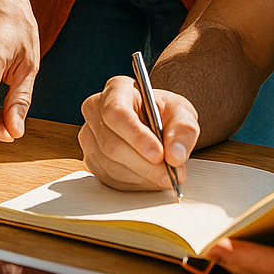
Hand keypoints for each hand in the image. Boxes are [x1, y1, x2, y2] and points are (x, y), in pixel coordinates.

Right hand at [79, 75, 199, 190]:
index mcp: (116, 89)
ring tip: (166, 176)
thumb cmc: (164, 113)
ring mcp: (90, 136)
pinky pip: (110, 178)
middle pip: (112, 144)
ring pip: (111, 165)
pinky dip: (135, 183)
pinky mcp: (91, 159)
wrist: (155, 124)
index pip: (116, 113)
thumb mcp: (182, 113)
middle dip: (145, 165)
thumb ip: (184, 130)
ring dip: (142, 176)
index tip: (159, 154)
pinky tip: (150, 178)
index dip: (136, 136)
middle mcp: (95, 110)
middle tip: (170, 175)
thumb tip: (175, 155)